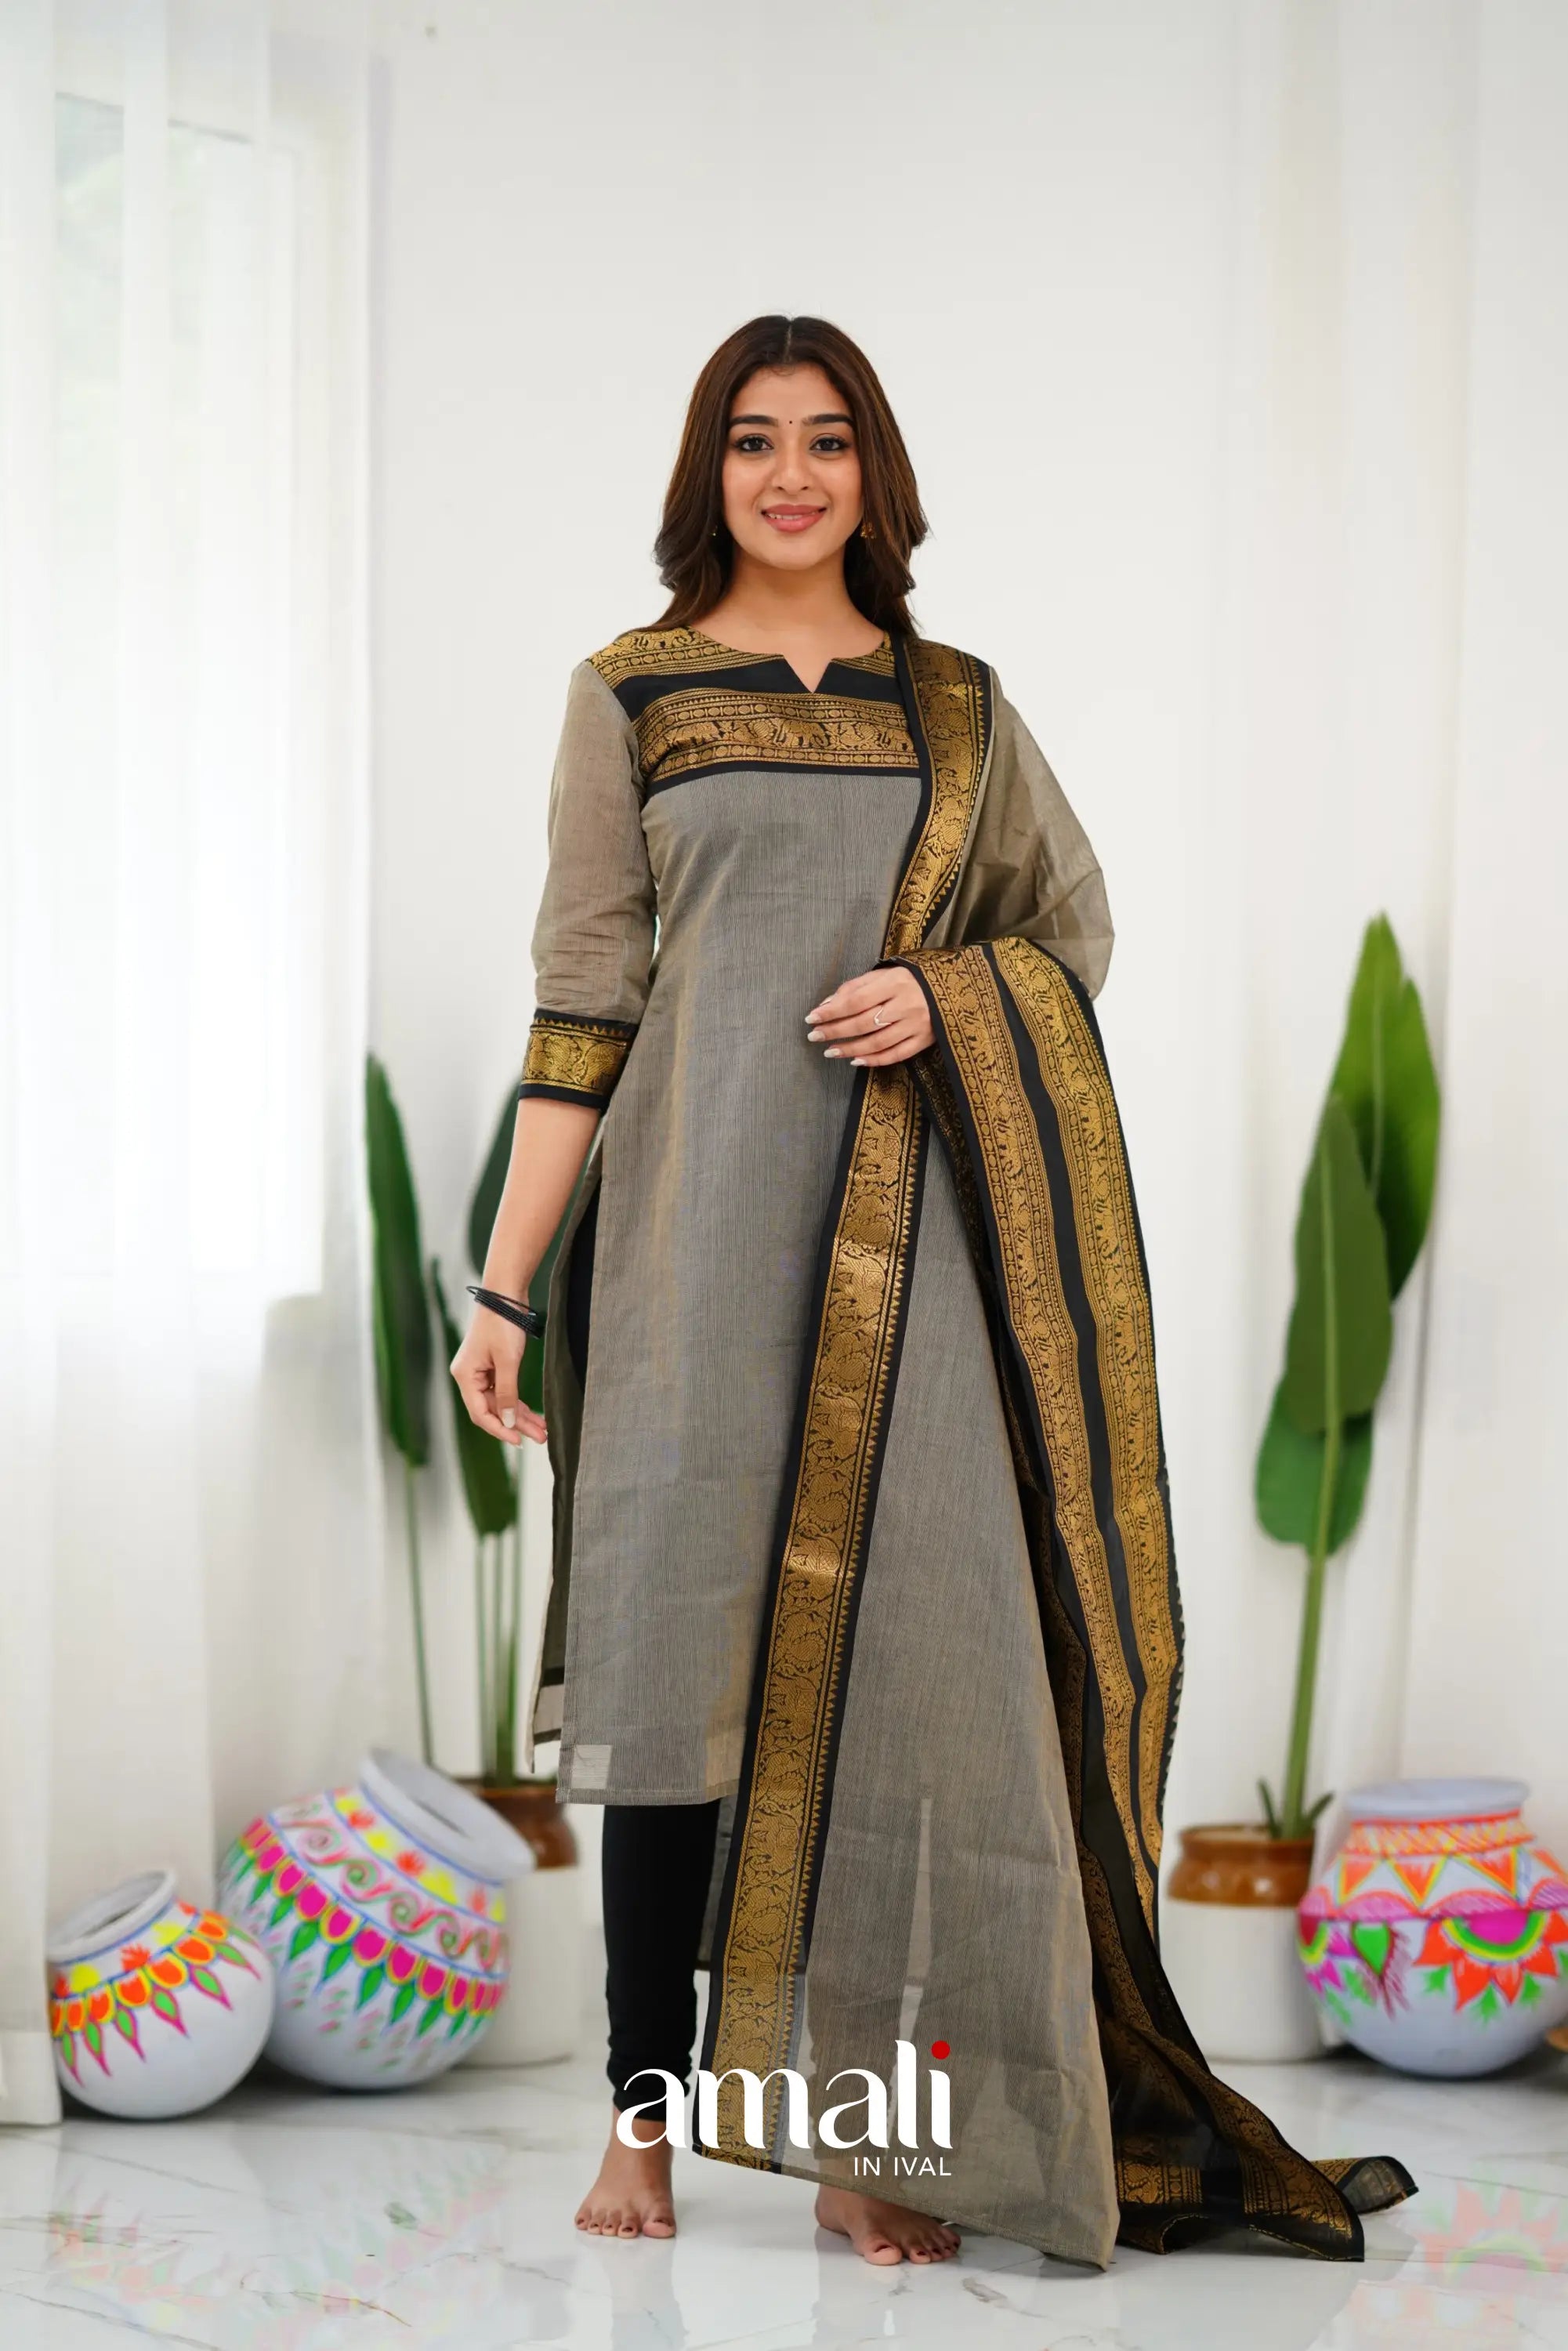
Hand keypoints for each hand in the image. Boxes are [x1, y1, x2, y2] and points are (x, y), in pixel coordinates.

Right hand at [450, 1303, 545, 1447]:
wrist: (505, 1294)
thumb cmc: (502, 1323)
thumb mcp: (508, 1361)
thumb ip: (508, 1394)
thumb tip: (509, 1422)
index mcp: (465, 1376)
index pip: (480, 1413)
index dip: (500, 1429)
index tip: (519, 1441)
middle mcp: (469, 1376)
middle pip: (492, 1410)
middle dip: (516, 1425)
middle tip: (540, 1438)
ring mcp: (481, 1372)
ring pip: (501, 1403)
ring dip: (521, 1416)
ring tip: (543, 1430)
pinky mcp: (492, 1366)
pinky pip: (505, 1391)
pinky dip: (519, 1403)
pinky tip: (535, 1414)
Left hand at [806, 965, 932, 1066]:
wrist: (952, 989)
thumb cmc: (910, 980)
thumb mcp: (884, 975)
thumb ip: (855, 987)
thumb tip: (827, 1005)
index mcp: (895, 982)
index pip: (856, 1001)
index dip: (832, 1011)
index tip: (812, 1018)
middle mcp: (906, 1004)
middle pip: (863, 1023)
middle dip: (835, 1031)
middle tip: (814, 1036)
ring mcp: (916, 1025)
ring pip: (877, 1042)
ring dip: (850, 1049)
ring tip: (831, 1051)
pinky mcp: (924, 1040)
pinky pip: (896, 1055)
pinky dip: (874, 1060)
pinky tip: (856, 1060)